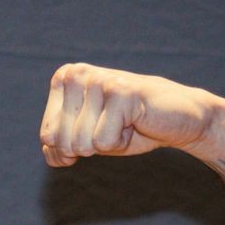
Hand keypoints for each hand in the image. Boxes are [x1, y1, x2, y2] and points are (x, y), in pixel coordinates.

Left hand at [38, 64, 224, 167]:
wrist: (177, 122)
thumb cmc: (129, 128)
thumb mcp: (87, 141)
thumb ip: (58, 147)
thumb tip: (50, 149)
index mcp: (64, 79)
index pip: (48, 135)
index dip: (72, 147)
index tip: (97, 129)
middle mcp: (77, 74)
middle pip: (62, 140)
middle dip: (90, 147)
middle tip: (114, 127)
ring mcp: (99, 80)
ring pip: (82, 143)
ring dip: (107, 143)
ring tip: (125, 123)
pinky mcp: (120, 92)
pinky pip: (103, 142)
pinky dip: (121, 143)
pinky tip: (135, 123)